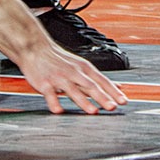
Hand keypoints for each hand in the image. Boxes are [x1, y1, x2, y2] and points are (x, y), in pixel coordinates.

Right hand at [11, 43, 126, 113]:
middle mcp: (73, 72)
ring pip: (73, 90)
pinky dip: (55, 103)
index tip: (123, 101)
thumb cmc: (60, 60)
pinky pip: (50, 95)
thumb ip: (97, 79)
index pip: (102, 81)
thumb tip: (118, 87)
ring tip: (93, 111)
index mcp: (84, 68)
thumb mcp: (82, 65)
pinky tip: (59, 111)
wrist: (36, 48)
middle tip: (113, 107)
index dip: (113, 91)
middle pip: (91, 86)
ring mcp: (59, 78)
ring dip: (84, 101)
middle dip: (103, 97)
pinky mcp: (45, 84)